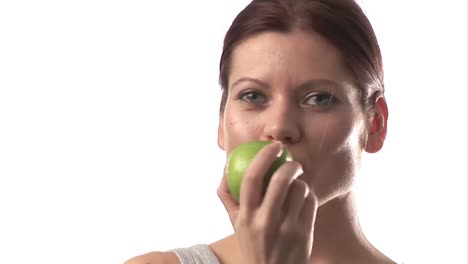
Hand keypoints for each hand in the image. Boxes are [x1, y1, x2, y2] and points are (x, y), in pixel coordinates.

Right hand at [217, 142, 317, 263]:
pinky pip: (311, 202)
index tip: (272, 146)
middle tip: (293, 162)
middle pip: (280, 180)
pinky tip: (303, 201)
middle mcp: (265, 222)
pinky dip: (308, 196)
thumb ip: (228, 196)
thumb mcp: (236, 224)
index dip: (263, 157)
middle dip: (290, 164)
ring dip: (300, 182)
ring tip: (297, 188)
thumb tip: (226, 167)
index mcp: (245, 217)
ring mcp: (287, 229)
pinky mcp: (305, 234)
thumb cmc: (253, 244)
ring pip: (299, 189)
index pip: (251, 179)